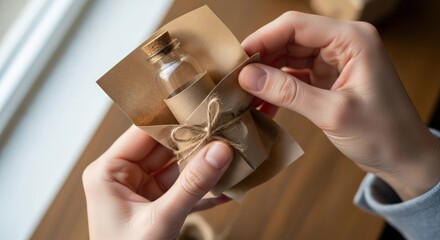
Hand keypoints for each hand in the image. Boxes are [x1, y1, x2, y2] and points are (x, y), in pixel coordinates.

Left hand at [82, 126, 231, 238]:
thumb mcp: (160, 220)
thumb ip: (192, 185)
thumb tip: (221, 151)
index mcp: (108, 171)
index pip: (144, 132)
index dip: (175, 120)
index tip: (205, 109)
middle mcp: (123, 176)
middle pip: (164, 148)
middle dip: (196, 143)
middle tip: (226, 131)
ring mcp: (141, 190)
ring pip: (178, 168)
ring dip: (204, 165)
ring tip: (232, 155)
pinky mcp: (157, 204)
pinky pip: (183, 188)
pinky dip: (204, 189)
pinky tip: (228, 185)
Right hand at [239, 12, 439, 199]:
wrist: (404, 158)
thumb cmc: (383, 134)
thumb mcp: (333, 112)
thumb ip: (288, 92)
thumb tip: (248, 77)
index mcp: (351, 39)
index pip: (295, 25)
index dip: (262, 39)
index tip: (237, 59)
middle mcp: (342, 44)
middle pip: (288, 40)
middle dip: (261, 60)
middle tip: (235, 81)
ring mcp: (334, 61)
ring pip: (288, 58)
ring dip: (266, 76)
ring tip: (245, 95)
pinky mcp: (328, 78)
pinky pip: (295, 76)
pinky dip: (278, 89)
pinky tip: (262, 105)